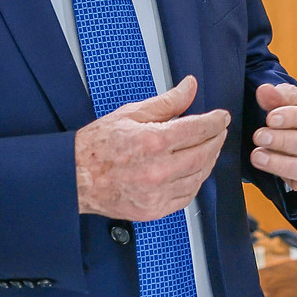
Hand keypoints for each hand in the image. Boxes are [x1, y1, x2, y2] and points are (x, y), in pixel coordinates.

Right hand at [74, 76, 228, 220]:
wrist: (75, 177)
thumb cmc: (97, 145)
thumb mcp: (132, 113)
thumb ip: (167, 102)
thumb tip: (190, 87)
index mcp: (153, 141)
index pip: (198, 129)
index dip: (215, 121)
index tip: (222, 117)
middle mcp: (158, 170)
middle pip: (204, 153)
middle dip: (216, 140)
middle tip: (219, 131)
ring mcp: (157, 193)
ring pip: (199, 177)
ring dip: (209, 161)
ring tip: (208, 148)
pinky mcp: (154, 210)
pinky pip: (186, 197)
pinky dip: (195, 182)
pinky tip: (194, 171)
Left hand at [250, 82, 296, 193]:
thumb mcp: (290, 101)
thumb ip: (277, 95)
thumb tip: (264, 90)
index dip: (294, 117)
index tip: (271, 118)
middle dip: (284, 141)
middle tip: (259, 136)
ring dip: (281, 163)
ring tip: (257, 155)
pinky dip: (285, 176)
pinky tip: (268, 166)